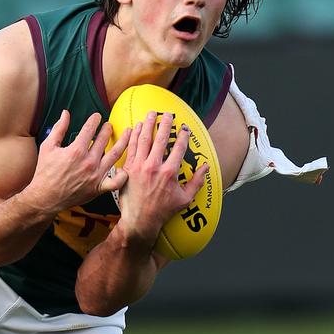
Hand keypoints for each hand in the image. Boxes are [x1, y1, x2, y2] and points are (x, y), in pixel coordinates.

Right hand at [21, 110, 131, 216]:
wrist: (46, 197)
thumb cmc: (45, 173)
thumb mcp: (48, 147)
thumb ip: (59, 129)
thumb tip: (65, 113)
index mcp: (76, 150)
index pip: (90, 129)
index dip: (95, 120)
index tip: (97, 117)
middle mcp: (89, 162)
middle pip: (104, 139)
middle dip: (108, 129)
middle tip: (109, 126)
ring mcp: (96, 175)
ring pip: (115, 155)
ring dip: (123, 142)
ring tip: (128, 135)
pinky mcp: (99, 188)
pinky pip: (116, 181)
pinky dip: (122, 175)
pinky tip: (123, 167)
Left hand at [118, 111, 209, 245]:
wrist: (140, 219)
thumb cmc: (163, 210)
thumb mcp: (185, 198)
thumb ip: (197, 181)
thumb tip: (205, 166)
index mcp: (170, 172)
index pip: (179, 147)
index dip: (183, 135)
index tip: (185, 127)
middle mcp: (154, 166)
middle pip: (161, 139)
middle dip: (165, 124)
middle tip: (168, 114)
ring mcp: (139, 166)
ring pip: (144, 140)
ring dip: (148, 124)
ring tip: (151, 114)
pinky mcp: (128, 168)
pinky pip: (131, 148)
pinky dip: (134, 135)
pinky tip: (137, 127)